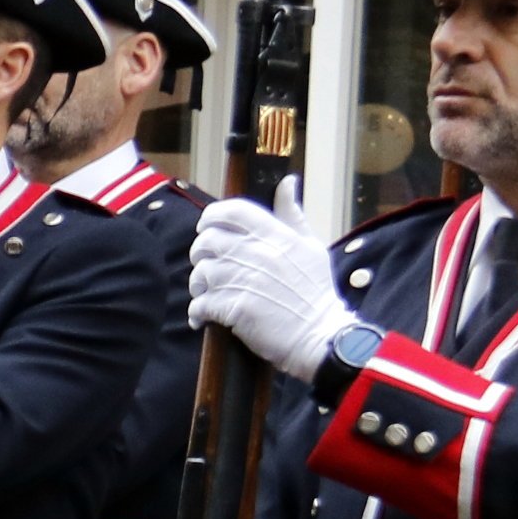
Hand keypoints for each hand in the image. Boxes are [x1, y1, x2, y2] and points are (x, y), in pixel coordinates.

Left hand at [191, 174, 346, 381]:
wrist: (320, 336)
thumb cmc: (314, 292)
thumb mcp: (311, 246)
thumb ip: (292, 215)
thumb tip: (287, 182)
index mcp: (277, 236)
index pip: (233, 211)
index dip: (212, 216)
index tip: (206, 228)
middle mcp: (259, 255)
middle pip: (207, 241)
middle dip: (200, 254)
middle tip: (207, 267)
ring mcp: (245, 281)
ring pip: (200, 273)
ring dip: (198, 285)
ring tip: (208, 294)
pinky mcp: (235, 309)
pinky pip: (199, 304)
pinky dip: (197, 312)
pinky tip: (203, 317)